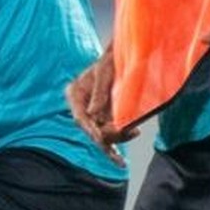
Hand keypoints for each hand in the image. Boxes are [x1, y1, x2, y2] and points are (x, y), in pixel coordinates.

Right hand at [66, 47, 133, 165]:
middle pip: (91, 129)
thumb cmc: (111, 60)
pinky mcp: (106, 118)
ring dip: (117, 138)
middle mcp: (83, 107)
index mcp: (75, 94)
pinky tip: (125, 152)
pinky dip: (118, 142)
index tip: (98, 137)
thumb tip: (93, 115)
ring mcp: (95, 114)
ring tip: (133, 131)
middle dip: (106, 136)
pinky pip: (110, 135)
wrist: (124, 56)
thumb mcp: (104, 71)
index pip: (79, 117)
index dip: (89, 129)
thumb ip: (99, 92)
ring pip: (102, 134)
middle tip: (123, 136)